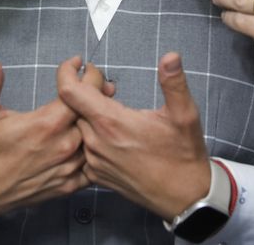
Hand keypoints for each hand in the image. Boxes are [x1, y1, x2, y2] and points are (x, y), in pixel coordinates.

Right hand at [0, 56, 109, 234]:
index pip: (81, 93)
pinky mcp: (67, 186)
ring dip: (96, 123)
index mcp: (45, 125)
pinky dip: (93, 151)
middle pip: (93, 115)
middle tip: (95, 82)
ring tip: (95, 107)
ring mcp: (66, 169)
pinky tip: (87, 139)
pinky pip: (91, 166)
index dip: (86, 76)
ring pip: (95, 140)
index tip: (80, 65)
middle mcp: (61, 147)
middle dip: (97, 95)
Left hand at [56, 52, 210, 221]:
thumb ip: (174, 82)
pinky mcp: (97, 176)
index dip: (68, 71)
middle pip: (72, 106)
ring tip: (113, 111)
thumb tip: (171, 56)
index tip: (79, 62)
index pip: (69, 91)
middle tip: (110, 90)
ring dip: (89, 114)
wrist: (186, 197)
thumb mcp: (184, 115)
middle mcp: (97, 143)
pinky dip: (92, 135)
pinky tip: (112, 134)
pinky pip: (83, 148)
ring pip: (77, 127)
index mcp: (112, 123)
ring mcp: (94, 162)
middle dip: (87, 91)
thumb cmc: (184, 155)